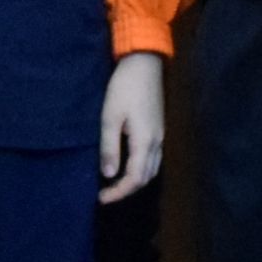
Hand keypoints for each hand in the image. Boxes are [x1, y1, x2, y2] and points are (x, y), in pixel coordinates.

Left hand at [99, 52, 165, 201]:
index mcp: (145, 141)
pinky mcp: (159, 129)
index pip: (135, 179)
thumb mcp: (110, 116)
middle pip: (146, 178)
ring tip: (114, 183)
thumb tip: (109, 175)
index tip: (101, 198)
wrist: (144, 63)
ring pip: (152, 169)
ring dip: (135, 181)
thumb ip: (110, 147)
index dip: (119, 192)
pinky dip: (140, 169)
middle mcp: (157, 142)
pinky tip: (126, 165)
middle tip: (106, 193)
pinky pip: (152, 159)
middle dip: (127, 190)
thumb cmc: (124, 87)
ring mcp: (160, 136)